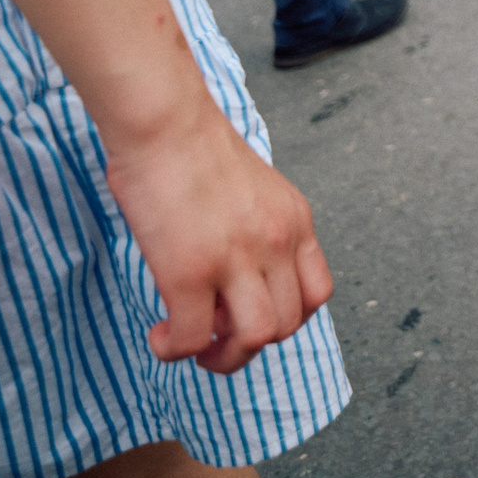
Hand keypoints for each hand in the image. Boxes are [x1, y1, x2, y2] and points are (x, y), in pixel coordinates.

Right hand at [102, 102, 334, 372]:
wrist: (164, 119)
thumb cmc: (193, 146)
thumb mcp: (253, 188)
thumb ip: (256, 229)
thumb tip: (232, 281)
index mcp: (294, 219)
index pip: (317, 292)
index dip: (286, 317)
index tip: (249, 313)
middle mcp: (276, 241)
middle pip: (289, 323)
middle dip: (251, 343)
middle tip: (215, 338)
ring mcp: (236, 257)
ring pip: (255, 338)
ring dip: (224, 358)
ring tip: (194, 347)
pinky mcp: (189, 271)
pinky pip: (193, 338)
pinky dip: (175, 350)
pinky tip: (159, 337)